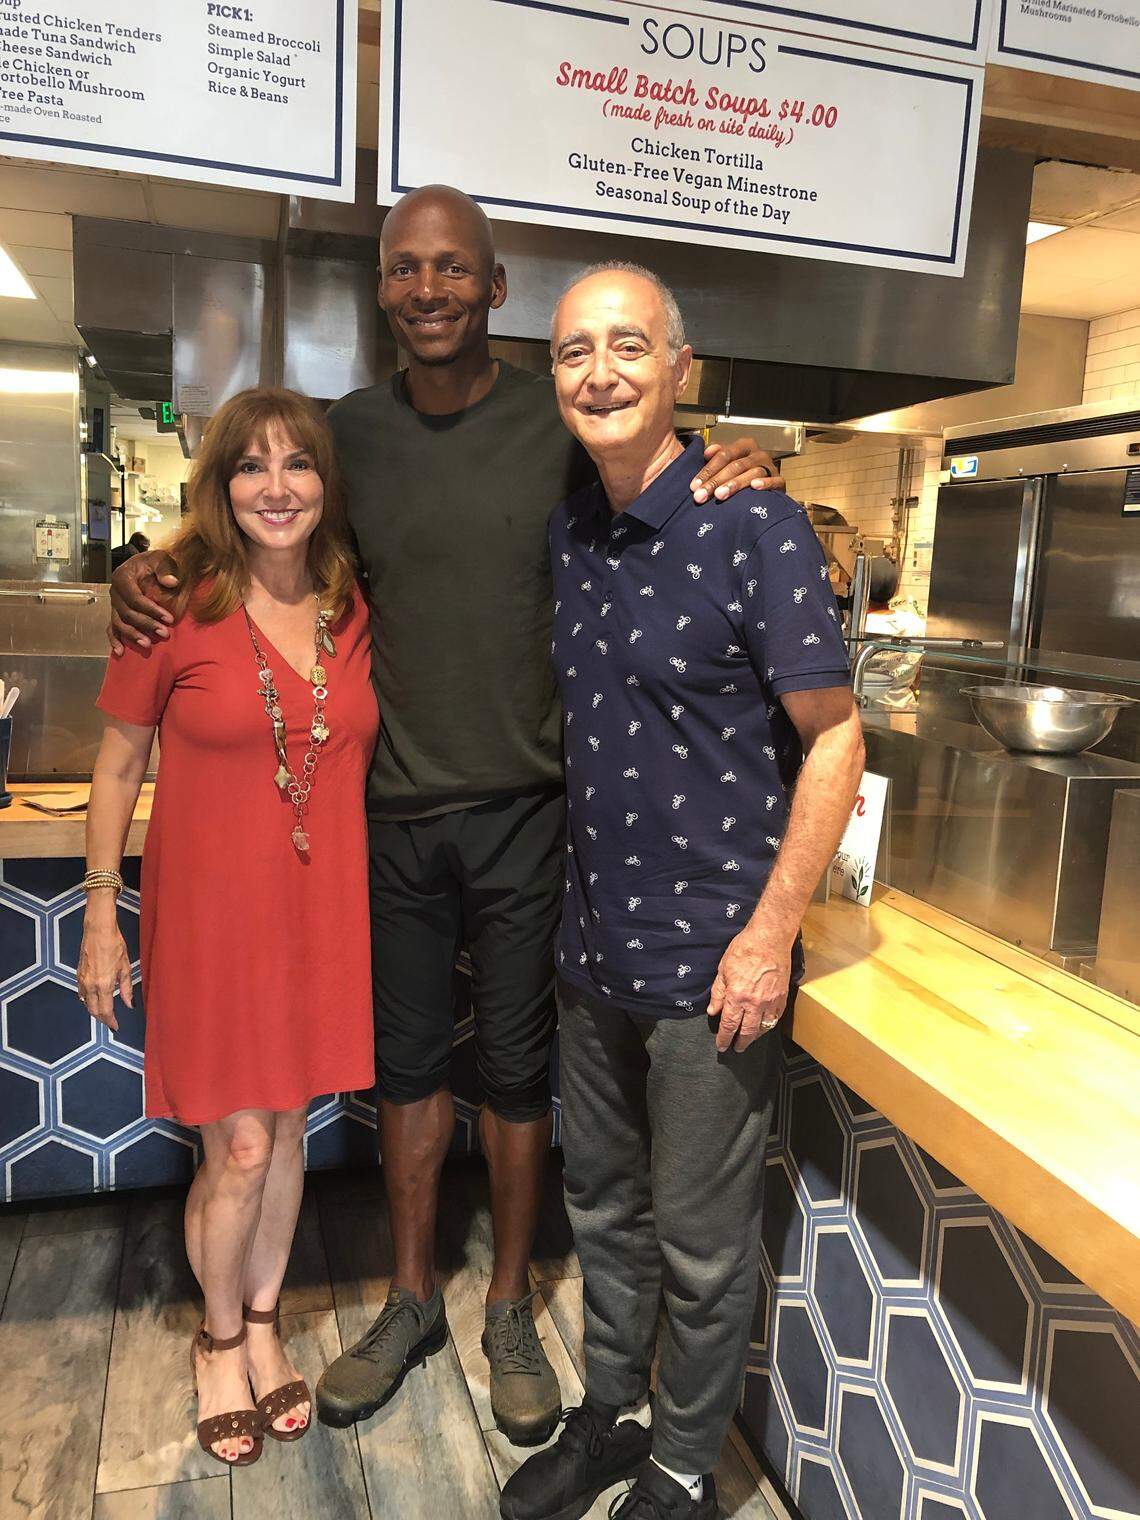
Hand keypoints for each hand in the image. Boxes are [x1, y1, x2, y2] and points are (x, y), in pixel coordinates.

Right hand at [77, 911, 133, 1031]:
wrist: (98, 930)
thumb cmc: (115, 945)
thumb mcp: (125, 967)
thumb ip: (126, 988)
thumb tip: (129, 1004)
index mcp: (104, 985)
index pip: (106, 1011)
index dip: (110, 1021)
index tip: (116, 1027)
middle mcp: (90, 985)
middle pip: (93, 1010)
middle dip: (102, 1018)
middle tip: (110, 1022)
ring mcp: (82, 980)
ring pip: (86, 1003)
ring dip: (94, 1010)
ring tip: (104, 1012)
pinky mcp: (78, 974)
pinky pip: (81, 993)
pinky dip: (87, 1000)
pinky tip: (93, 999)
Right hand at [108, 550, 178, 652]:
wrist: (145, 565)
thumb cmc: (154, 562)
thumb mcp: (161, 558)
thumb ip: (165, 568)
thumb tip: (172, 582)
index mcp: (122, 577)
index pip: (135, 598)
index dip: (151, 610)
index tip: (169, 619)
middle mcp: (114, 592)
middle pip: (127, 613)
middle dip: (146, 624)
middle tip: (165, 633)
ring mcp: (114, 604)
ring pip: (119, 623)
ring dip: (133, 635)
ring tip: (148, 645)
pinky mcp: (116, 613)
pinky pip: (111, 628)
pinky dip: (114, 640)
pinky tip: (121, 652)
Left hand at [691, 440, 785, 503]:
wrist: (767, 486)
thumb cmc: (743, 473)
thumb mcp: (728, 462)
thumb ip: (716, 457)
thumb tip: (707, 452)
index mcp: (744, 446)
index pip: (724, 455)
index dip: (708, 470)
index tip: (694, 486)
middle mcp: (757, 454)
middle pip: (735, 466)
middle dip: (716, 481)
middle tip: (702, 496)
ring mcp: (770, 467)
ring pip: (752, 473)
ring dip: (735, 484)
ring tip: (720, 495)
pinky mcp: (780, 481)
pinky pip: (775, 481)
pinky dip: (765, 483)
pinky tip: (754, 487)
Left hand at [707, 925, 791, 1051]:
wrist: (770, 938)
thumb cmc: (745, 949)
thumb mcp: (723, 969)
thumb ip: (718, 993)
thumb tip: (713, 1011)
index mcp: (737, 996)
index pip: (729, 1025)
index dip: (724, 1038)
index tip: (721, 1046)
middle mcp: (755, 1003)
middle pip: (748, 1032)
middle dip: (741, 1043)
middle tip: (736, 1048)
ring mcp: (771, 1001)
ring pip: (764, 1027)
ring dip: (755, 1037)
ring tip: (749, 1040)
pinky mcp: (782, 996)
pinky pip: (776, 1017)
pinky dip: (769, 1025)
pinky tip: (764, 1026)